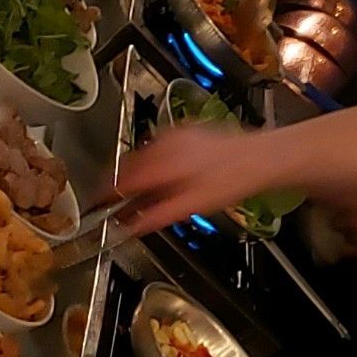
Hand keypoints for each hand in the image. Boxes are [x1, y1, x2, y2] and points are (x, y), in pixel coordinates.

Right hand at [113, 122, 277, 234]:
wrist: (258, 158)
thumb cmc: (231, 180)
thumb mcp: (193, 205)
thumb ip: (157, 215)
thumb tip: (131, 226)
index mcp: (162, 162)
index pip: (121, 178)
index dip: (106, 193)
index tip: (99, 204)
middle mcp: (164, 143)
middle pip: (129, 165)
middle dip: (121, 184)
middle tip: (119, 203)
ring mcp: (175, 134)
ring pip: (143, 155)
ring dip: (139, 174)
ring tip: (143, 194)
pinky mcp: (185, 131)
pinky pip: (159, 146)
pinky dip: (155, 162)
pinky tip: (164, 177)